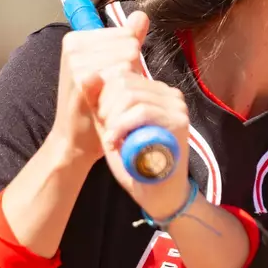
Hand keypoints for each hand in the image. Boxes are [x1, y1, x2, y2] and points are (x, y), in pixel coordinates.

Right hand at [50, 10, 148, 164]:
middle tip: (111, 92)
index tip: (111, 78)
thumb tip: (141, 15)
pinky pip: (121, 75)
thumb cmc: (94, 105)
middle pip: (129, 46)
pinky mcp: (81, 79)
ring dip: (128, 82)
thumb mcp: (111, 69)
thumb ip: (128, 40)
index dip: (129, 59)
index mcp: (77, 38)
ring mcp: (76, 61)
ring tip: (110, 98)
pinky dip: (123, 92)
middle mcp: (73, 45)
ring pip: (128, 60)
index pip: (126, 35)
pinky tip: (110, 105)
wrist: (75, 140)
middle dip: (129, 70)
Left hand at [94, 27, 191, 219]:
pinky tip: (114, 141)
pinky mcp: (177, 121)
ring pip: (130, 94)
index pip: (122, 72)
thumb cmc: (134, 161)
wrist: (158, 194)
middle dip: (105, 105)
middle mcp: (169, 94)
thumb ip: (105, 104)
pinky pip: (141, 111)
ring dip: (112, 118)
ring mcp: (176, 106)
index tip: (99, 118)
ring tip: (110, 137)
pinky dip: (121, 126)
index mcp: (155, 91)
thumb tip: (90, 76)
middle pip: (124, 80)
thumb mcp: (114, 127)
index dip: (102, 93)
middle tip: (104, 129)